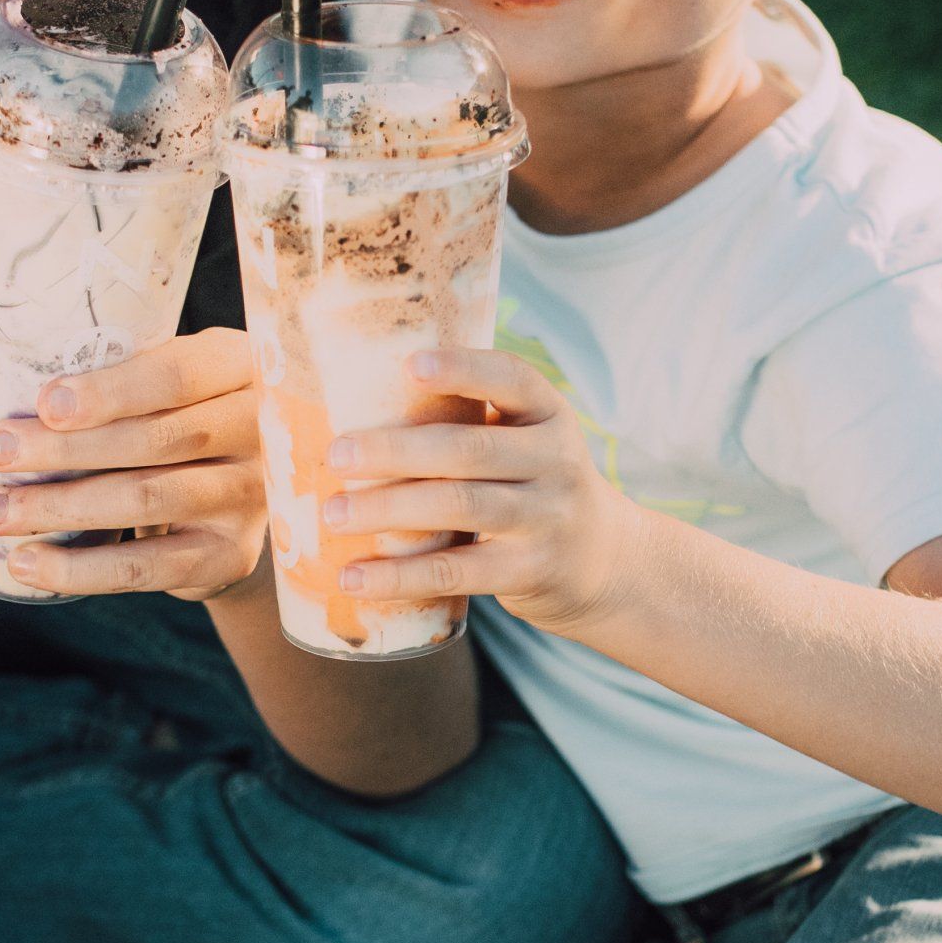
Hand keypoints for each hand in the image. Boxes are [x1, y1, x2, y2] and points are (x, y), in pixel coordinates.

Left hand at [0, 326, 265, 603]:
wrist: (238, 497)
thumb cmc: (178, 417)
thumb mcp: (169, 383)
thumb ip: (121, 379)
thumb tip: (19, 408)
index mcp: (239, 366)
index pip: (178, 375)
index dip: (111, 391)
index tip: (44, 403)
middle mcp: (259, 428)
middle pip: (157, 438)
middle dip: (66, 449)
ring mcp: (251, 495)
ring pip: (147, 500)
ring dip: (60, 507)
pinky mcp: (231, 555)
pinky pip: (149, 568)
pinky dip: (81, 569)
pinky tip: (27, 564)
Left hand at [323, 347, 635, 634]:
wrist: (608, 563)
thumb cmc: (533, 487)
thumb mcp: (526, 442)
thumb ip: (469, 423)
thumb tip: (352, 406)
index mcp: (548, 414)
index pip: (511, 378)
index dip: (463, 368)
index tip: (410, 364)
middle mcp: (556, 460)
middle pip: (469, 448)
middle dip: (396, 450)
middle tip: (336, 455)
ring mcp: (548, 518)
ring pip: (460, 506)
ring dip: (388, 510)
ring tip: (334, 514)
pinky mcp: (532, 571)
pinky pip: (458, 572)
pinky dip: (401, 576)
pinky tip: (353, 578)